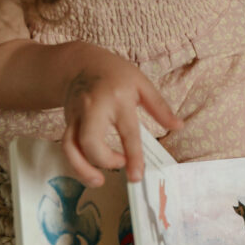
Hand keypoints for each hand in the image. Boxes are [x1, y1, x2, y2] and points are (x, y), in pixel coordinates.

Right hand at [61, 45, 181, 184]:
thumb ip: (159, 106)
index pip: (127, 132)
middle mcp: (93, 108)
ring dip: (82, 169)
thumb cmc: (114, 73)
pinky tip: (88, 171)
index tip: (136, 176)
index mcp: (117, 99)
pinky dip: (75, 163)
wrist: (78, 63)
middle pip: (90, 141)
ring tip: (97, 181)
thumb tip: (178, 126)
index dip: (132, 156)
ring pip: (70, 147)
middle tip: (120, 165)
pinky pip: (66, 147)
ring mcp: (75, 116)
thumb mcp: (141, 83)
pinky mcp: (65, 122)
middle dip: (104, 161)